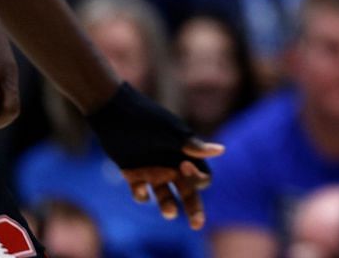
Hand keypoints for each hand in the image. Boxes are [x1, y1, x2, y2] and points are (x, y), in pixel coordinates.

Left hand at [88, 81, 225, 228]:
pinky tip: (140, 188)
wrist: (116, 112)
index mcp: (185, 155)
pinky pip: (141, 193)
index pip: (202, 177)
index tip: (184, 166)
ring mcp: (153, 171)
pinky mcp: (134, 175)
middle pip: (189, 193)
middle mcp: (172, 165)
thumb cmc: (148, 119)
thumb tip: (222, 150)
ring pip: (166, 198)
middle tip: (197, 225)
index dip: (198, 178)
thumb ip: (193, 147)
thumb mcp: (171, 134)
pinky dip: (142, 194)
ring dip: (168, 206)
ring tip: (170, 212)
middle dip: (194, 209)